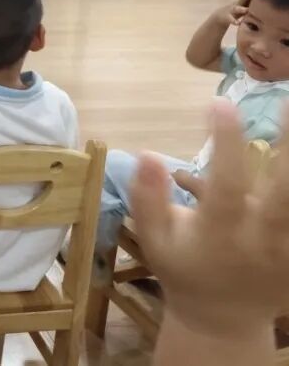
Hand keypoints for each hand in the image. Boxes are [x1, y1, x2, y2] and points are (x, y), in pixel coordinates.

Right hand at [131, 101, 288, 338]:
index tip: (219, 103)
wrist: (220, 318)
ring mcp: (288, 251)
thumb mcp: (153, 238)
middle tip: (288, 103)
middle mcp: (260, 243)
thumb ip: (147, 198)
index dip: (224, 145)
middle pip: (284, 194)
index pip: (225, 186)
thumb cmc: (182, 268)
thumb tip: (147, 153)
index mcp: (218, 236)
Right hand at [218, 0, 252, 25]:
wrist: (220, 16)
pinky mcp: (227, 17)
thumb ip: (252, 1)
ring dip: (240, 9)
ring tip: (246, 10)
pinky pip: (231, 19)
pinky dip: (234, 21)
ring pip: (236, 8)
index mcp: (242, 1)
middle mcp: (237, 4)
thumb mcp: (244, 4)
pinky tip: (237, 23)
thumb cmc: (237, 11)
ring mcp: (231, 10)